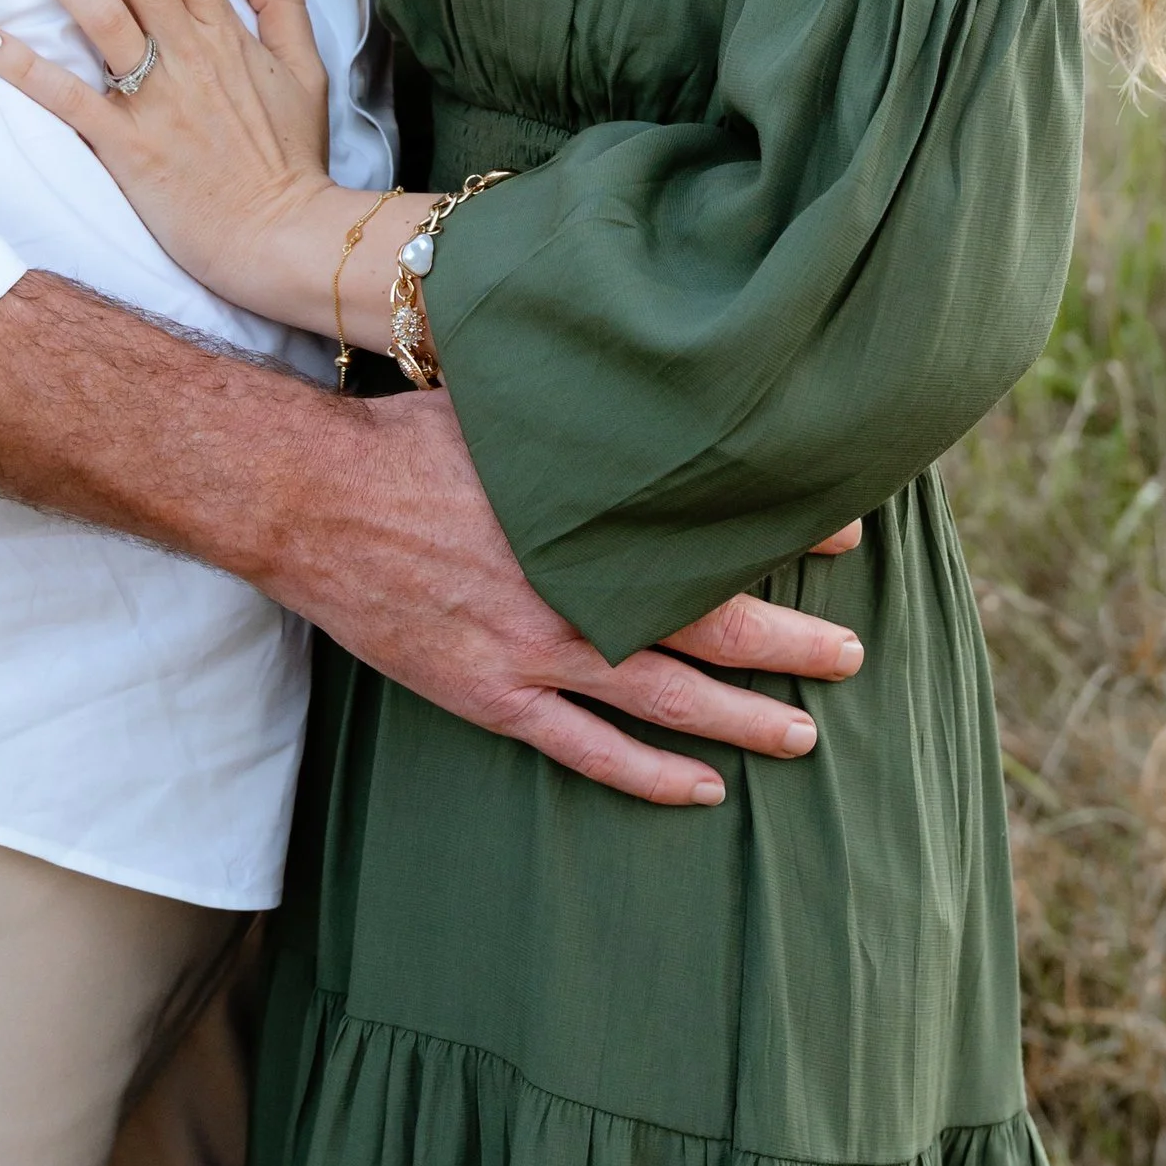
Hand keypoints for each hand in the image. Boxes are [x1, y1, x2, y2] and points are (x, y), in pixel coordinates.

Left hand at [0, 0, 343, 319]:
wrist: (283, 235)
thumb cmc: (289, 157)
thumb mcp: (305, 69)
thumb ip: (278, 3)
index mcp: (225, 30)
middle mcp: (188, 51)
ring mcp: (156, 97)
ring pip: (100, 16)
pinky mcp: (128, 146)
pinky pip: (70, 99)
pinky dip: (26, 69)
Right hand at [281, 383, 868, 806]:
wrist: (314, 498)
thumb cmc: (411, 436)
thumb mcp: (513, 402)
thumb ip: (587, 412)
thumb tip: (655, 377)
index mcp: (590, 516)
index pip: (716, 532)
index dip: (784, 536)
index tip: (843, 535)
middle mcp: (577, 592)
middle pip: (711, 628)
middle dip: (790, 644)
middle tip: (852, 654)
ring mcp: (535, 654)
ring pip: (665, 703)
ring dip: (742, 721)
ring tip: (802, 735)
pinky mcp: (492, 695)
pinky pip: (587, 751)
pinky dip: (651, 776)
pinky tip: (703, 789)